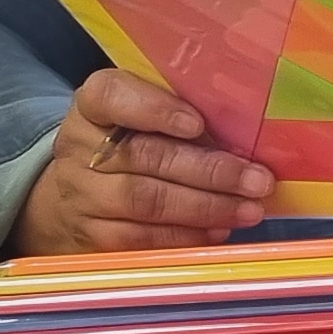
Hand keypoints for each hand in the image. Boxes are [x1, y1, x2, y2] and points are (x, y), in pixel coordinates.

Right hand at [6, 69, 271, 256]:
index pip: (111, 95)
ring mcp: (81, 193)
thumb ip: (183, 116)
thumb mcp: (146, 117)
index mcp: (94, 106)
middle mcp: (80, 147)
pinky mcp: (91, 234)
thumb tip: (245, 137)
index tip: (197, 123)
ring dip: (206, 207)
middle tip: (257, 181)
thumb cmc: (130, 145)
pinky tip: (219, 230)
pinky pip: (141, 238)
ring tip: (249, 209)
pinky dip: (186, 235)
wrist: (75, 195)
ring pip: (145, 200)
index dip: (154, 109)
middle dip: (208, 170)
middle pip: (144, 156)